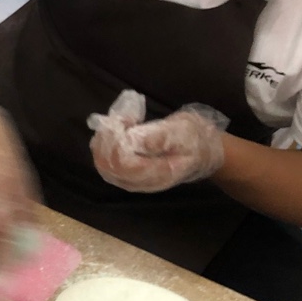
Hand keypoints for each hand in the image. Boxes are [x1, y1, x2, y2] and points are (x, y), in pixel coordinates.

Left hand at [87, 90, 227, 192]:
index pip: (124, 164)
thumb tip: (133, 139)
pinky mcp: (124, 175)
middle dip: (107, 139)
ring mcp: (131, 181)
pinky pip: (104, 162)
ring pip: (102, 164)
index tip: (125, 119)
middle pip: (107, 166)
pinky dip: (103, 144)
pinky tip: (117, 129)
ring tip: (119, 121)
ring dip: (103, 140)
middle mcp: (141, 183)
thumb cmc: (192, 139)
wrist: (199, 152)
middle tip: (120, 118)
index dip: (116, 141)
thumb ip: (159, 138)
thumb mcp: (182, 133)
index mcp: (158, 174)